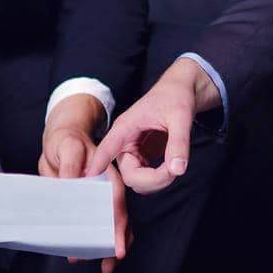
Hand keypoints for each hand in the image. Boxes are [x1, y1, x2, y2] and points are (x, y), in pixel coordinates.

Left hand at [40, 95, 128, 272]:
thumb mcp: (68, 148)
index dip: (118, 227)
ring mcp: (99, 200)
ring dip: (107, 247)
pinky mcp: (88, 206)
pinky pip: (95, 226)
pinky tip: (86, 253)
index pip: (115, 204)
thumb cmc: (67, 141)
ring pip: (111, 226)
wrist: (62, 138)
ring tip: (104, 267)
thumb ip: (71, 169)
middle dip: (115, 245)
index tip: (117, 247)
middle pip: (118, 220)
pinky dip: (93, 240)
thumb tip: (72, 188)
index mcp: (107, 177)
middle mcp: (107, 191)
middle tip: (109, 266)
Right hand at [87, 58, 216, 192]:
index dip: (99, 164)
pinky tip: (172, 167)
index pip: (107, 149)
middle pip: (129, 176)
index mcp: (126, 127)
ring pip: (138, 181)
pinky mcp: (145, 157)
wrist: (181, 91)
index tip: (91, 178)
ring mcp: (135, 152)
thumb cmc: (175, 96)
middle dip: (152, 180)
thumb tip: (178, 169)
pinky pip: (148, 178)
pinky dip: (161, 179)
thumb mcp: (180, 116)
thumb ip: (179, 142)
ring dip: (158, 181)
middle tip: (175, 169)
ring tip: (176, 165)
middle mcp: (126, 142)